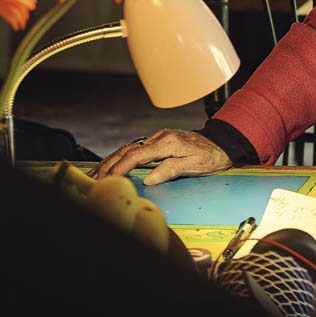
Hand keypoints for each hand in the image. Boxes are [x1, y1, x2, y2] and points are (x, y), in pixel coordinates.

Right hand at [92, 129, 230, 185]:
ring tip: (97, 173)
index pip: (136, 156)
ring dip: (112, 161)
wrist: (222, 143)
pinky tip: (114, 165)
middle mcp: (160, 137)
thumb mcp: (194, 165)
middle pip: (127, 150)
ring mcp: (159, 138)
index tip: (107, 179)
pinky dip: (122, 157)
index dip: (119, 168)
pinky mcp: (160, 141)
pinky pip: (136, 149)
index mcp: (167, 142)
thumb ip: (171, 170)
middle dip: (108, 164)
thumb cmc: (211, 156)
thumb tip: (150, 178)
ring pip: (129, 148)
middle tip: (93, 178)